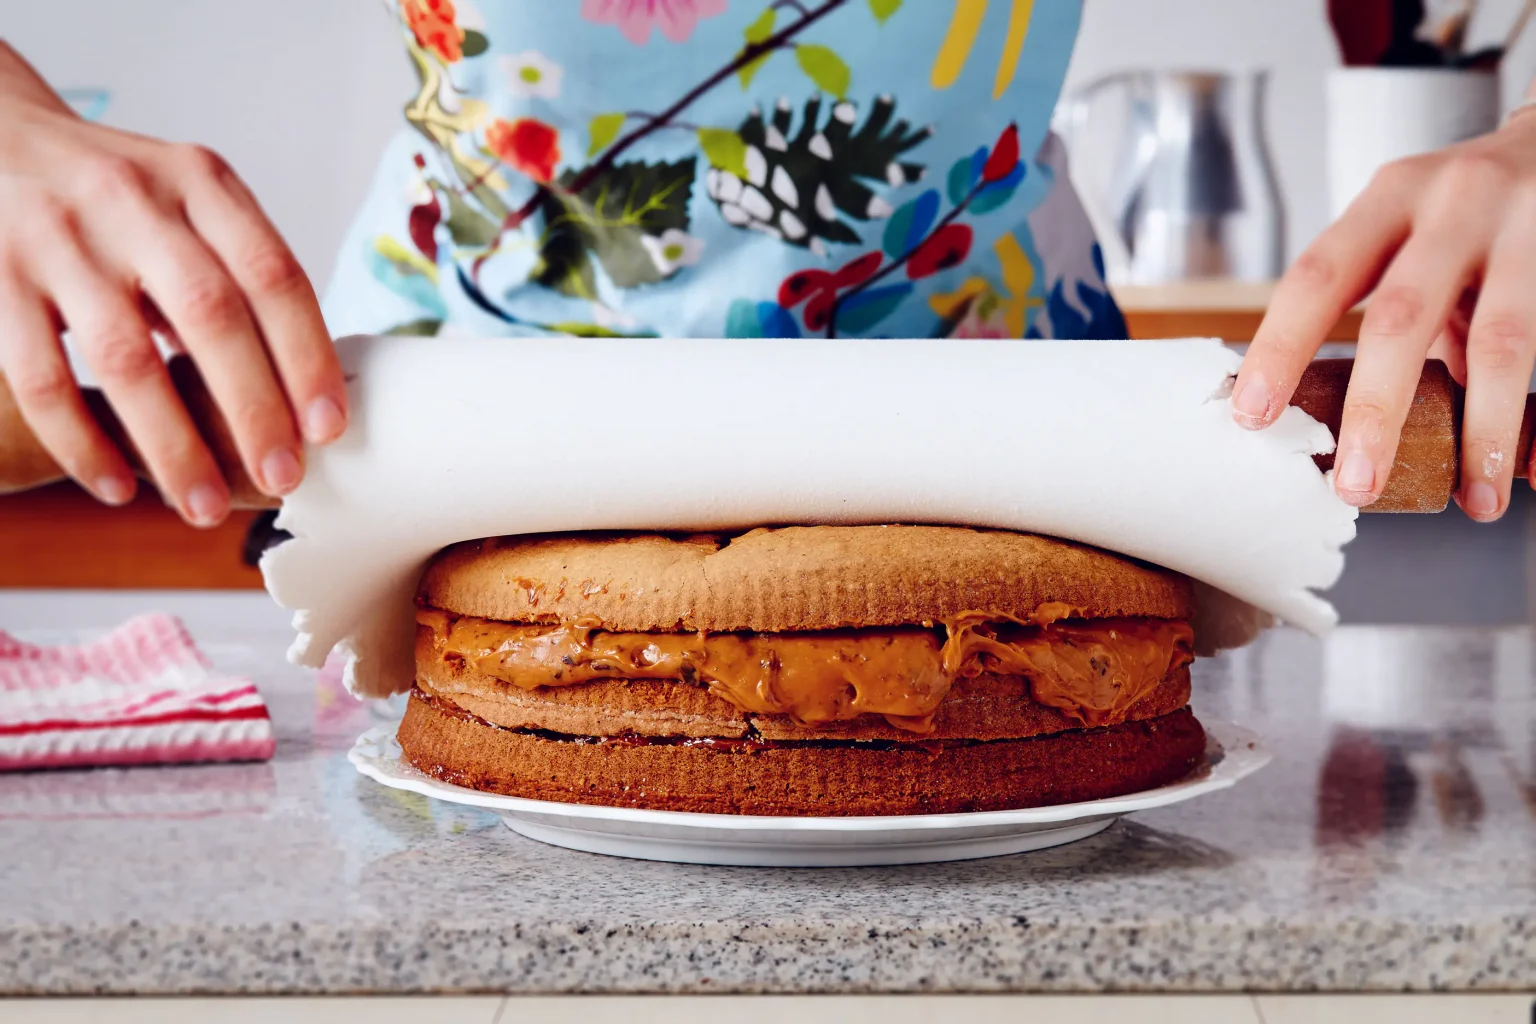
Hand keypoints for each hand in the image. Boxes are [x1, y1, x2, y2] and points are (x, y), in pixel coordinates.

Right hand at [0, 42, 346, 525]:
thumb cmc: (124, 200)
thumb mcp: (190, 203)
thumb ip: (242, 275)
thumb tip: (307, 393)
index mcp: (200, 181)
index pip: (273, 275)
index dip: (307, 357)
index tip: (328, 429)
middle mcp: (132, 199)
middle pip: (210, 316)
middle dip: (253, 409)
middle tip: (282, 479)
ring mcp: (58, 236)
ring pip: (126, 357)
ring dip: (172, 445)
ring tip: (205, 508)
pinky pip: (42, 376)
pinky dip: (83, 442)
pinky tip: (118, 487)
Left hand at [1232, 103, 1535, 521]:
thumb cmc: (1466, 210)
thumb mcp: (1414, 233)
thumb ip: (1388, 313)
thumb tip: (1345, 430)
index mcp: (1389, 198)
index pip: (1317, 277)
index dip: (1281, 349)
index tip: (1253, 417)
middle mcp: (1456, 203)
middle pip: (1401, 316)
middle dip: (1374, 410)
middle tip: (1354, 485)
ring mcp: (1527, 227)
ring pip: (1503, 341)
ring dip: (1483, 428)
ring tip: (1474, 499)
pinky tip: (1531, 470)